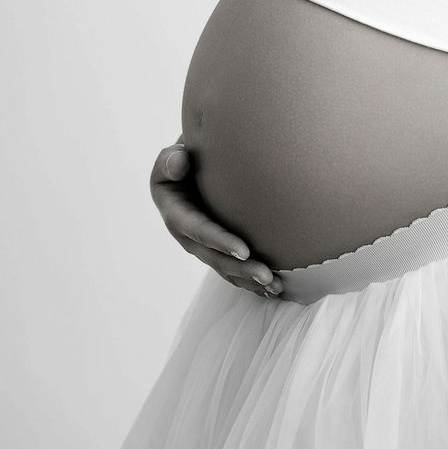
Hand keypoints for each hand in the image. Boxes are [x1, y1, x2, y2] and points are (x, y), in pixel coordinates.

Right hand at [149, 142, 282, 297]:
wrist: (185, 170)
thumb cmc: (181, 161)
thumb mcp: (170, 159)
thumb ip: (172, 161)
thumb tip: (180, 161)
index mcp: (176, 214)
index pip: (199, 230)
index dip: (220, 242)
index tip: (244, 251)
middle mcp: (188, 236)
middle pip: (216, 257)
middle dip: (240, 269)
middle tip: (267, 276)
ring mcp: (202, 246)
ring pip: (226, 268)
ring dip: (249, 280)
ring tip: (276, 287)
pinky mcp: (216, 248)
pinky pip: (232, 269)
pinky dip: (250, 280)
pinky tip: (272, 289)